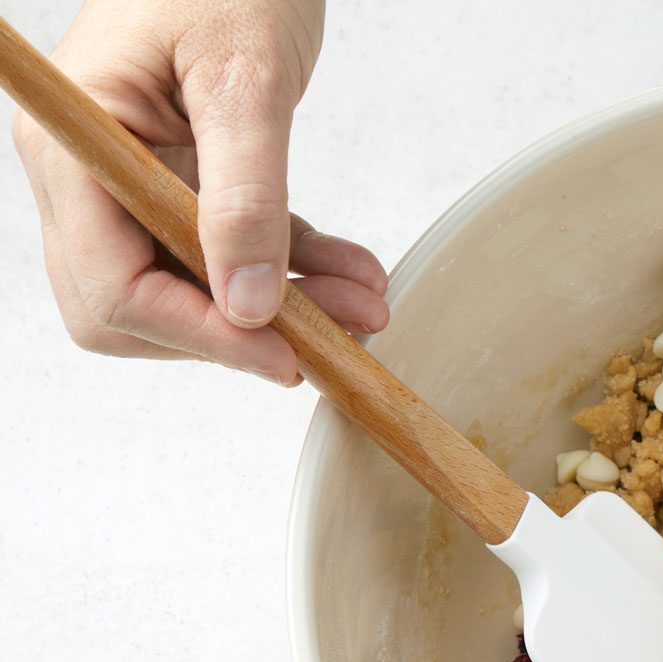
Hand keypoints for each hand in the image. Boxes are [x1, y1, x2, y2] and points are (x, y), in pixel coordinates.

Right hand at [10, 0, 386, 384]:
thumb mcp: (246, 82)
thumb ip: (248, 197)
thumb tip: (248, 308)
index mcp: (74, 146)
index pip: (113, 285)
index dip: (199, 336)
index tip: (286, 356)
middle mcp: (84, 173)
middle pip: (137, 306)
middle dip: (238, 333)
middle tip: (333, 339)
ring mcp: (128, 179)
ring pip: (193, 287)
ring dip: (282, 308)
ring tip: (366, 304)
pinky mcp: (182, 179)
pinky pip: (230, 251)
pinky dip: (292, 270)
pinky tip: (353, 275)